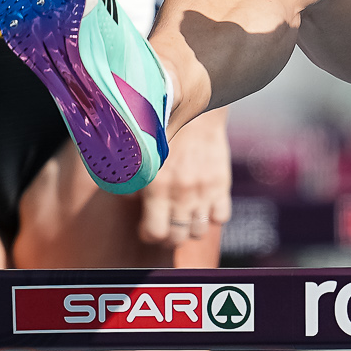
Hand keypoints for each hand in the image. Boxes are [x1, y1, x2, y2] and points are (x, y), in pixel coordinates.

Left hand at [139, 111, 231, 247]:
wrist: (196, 112)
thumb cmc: (164, 133)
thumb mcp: (142, 156)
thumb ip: (132, 180)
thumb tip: (128, 198)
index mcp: (157, 186)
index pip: (154, 233)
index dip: (149, 234)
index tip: (148, 226)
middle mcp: (181, 192)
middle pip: (176, 238)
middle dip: (169, 236)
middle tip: (166, 224)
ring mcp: (204, 190)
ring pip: (198, 232)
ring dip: (190, 228)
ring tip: (184, 216)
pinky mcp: (221, 185)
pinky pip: (221, 218)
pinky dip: (212, 216)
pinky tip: (203, 204)